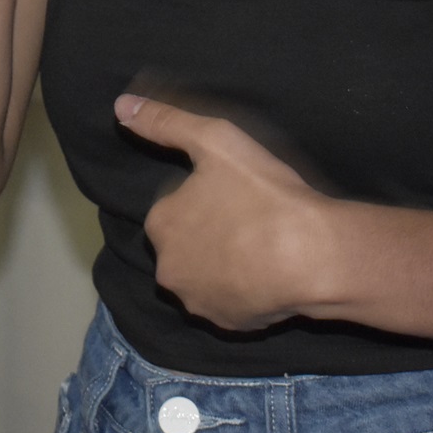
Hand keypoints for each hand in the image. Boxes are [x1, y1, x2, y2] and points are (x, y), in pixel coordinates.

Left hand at [115, 94, 337, 331]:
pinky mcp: (227, 325)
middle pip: (185, 245)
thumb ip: (165, 122)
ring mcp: (197, 302)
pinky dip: (242, 290)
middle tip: (249, 218)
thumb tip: (120, 106)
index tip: (234, 193)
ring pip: (204, 276)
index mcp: (161, 225)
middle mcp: (168, 270)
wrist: (313, 256)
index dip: (204, 198)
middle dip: (208, 234)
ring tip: (262, 246)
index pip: (173, 209)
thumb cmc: (262, 194)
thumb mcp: (214, 140)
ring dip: (223, 264)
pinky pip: (228, 303)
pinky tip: (267, 272)